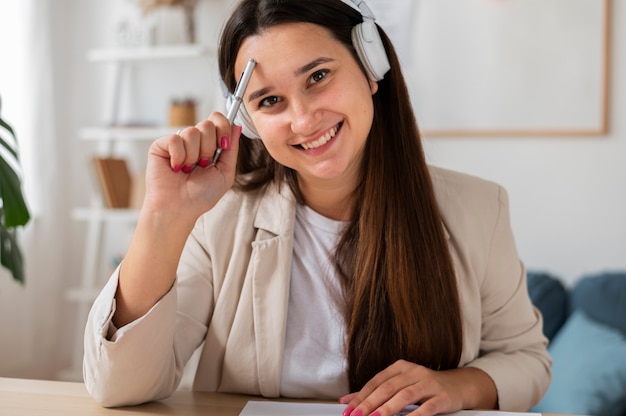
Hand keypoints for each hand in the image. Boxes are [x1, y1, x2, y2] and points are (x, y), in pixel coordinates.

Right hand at [143, 112, 240, 220]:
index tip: (224, 145)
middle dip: (209, 147)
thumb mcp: (225, 173)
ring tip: (188, 170)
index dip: (223, 128)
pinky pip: (175, 140)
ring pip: (192, 132)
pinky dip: (179, 157)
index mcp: (210, 145)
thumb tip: (237, 126)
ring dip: (193, 156)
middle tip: (202, 164)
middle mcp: (194, 141)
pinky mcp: (161, 146)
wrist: (181, 209)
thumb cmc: (201, 196)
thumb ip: (232, 149)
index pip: (218, 120)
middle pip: (207, 124)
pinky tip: (176, 168)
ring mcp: (177, 142)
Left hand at [338, 360, 496, 415]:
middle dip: (369, 403)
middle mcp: (414, 372)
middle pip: (387, 387)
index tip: (348, 409)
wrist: (458, 386)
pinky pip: (427, 407)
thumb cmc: (425, 387)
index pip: (376, 381)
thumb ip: (376, 392)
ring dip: (387, 408)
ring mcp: (428, 383)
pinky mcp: (441, 397)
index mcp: (400, 367)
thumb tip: (347, 400)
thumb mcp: (400, 384)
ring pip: (404, 395)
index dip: (361, 395)